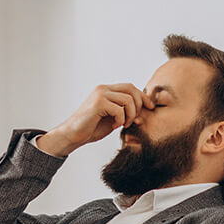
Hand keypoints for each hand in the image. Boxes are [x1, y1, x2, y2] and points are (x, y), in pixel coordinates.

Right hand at [37, 84, 154, 157]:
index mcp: (106, 90)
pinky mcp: (98, 103)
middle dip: (138, 105)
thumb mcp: (113, 120)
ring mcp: (100, 94)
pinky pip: (119, 109)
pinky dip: (120, 119)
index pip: (130, 87)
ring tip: (123, 124)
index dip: (143, 97)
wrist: (73, 135)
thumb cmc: (91, 128)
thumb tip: (143, 116)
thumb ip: (125, 114)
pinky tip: (114, 126)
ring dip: (130, 114)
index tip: (150, 108)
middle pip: (132, 89)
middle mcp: (103, 89)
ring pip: (128, 99)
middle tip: (134, 120)